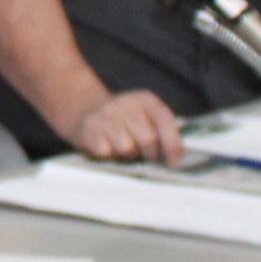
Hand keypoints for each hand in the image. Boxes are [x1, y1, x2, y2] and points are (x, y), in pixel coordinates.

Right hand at [70, 90, 187, 165]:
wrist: (82, 110)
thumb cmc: (122, 121)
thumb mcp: (145, 117)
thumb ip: (163, 131)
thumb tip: (179, 157)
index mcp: (145, 99)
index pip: (165, 121)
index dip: (173, 144)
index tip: (175, 162)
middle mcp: (125, 103)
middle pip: (148, 139)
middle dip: (149, 153)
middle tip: (144, 154)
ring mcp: (106, 115)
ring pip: (127, 148)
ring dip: (127, 154)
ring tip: (123, 147)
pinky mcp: (90, 129)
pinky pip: (107, 152)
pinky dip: (109, 154)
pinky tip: (107, 146)